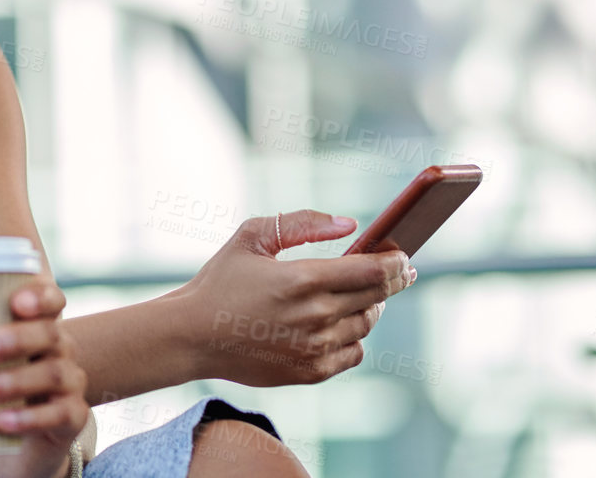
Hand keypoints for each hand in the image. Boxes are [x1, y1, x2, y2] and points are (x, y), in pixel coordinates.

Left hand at [0, 276, 87, 477]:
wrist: (15, 448)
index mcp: (33, 325)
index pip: (50, 298)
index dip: (39, 293)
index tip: (15, 299)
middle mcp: (59, 348)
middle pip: (50, 332)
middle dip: (14, 337)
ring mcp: (70, 383)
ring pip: (52, 373)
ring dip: (13, 381)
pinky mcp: (71, 418)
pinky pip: (59, 414)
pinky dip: (28, 418)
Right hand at [165, 209, 414, 386]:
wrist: (192, 335)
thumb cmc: (221, 281)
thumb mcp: (252, 237)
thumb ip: (302, 223)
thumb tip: (350, 224)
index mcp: (301, 279)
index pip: (370, 270)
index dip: (394, 262)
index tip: (402, 255)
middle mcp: (314, 316)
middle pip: (376, 297)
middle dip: (392, 280)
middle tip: (398, 270)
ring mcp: (315, 348)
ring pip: (366, 324)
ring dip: (370, 306)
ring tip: (361, 294)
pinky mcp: (311, 372)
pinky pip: (354, 352)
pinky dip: (354, 336)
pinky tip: (341, 322)